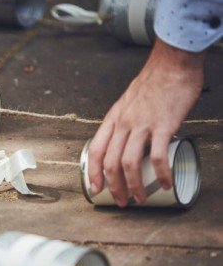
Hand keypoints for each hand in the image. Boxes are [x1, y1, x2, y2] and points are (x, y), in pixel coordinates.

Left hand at [88, 38, 204, 205]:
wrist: (173, 63)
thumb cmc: (154, 82)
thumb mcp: (129, 102)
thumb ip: (127, 121)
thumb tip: (130, 141)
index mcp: (113, 119)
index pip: (95, 150)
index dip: (92, 173)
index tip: (96, 190)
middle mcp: (123, 123)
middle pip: (110, 163)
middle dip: (113, 187)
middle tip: (122, 202)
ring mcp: (142, 125)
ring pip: (128, 163)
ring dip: (133, 186)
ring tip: (140, 199)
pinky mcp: (163, 125)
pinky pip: (157, 157)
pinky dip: (161, 174)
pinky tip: (166, 184)